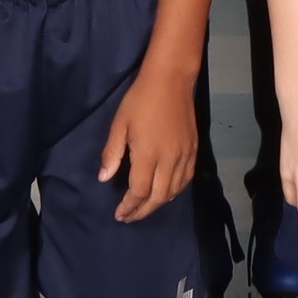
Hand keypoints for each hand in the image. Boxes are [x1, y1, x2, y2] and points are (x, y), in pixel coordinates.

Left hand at [99, 67, 199, 223]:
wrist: (171, 80)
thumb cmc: (140, 100)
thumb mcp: (119, 125)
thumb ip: (112, 154)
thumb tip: (104, 178)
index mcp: (148, 155)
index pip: (139, 192)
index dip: (129, 206)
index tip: (119, 214)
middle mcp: (169, 160)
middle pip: (158, 197)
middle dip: (142, 211)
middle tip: (129, 217)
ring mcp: (184, 156)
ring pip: (173, 191)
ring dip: (158, 204)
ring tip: (144, 208)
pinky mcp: (194, 150)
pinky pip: (186, 179)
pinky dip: (175, 191)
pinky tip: (165, 192)